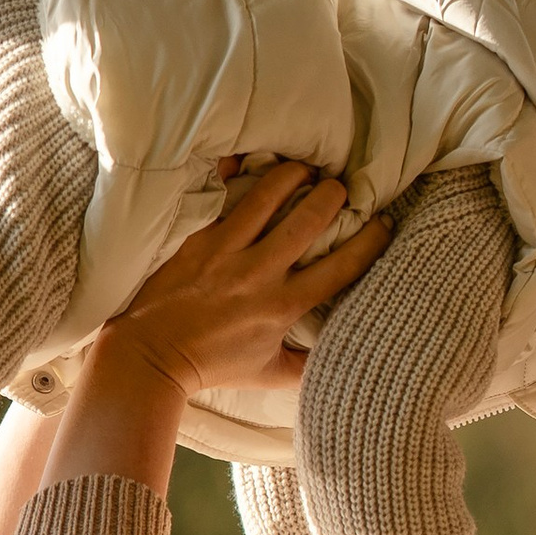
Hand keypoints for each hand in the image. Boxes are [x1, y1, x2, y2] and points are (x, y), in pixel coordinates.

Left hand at [104, 161, 389, 401]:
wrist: (151, 355)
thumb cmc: (212, 365)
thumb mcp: (269, 374)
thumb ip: (309, 366)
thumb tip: (341, 360)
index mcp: (284, 306)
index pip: (343, 267)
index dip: (371, 240)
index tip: (383, 224)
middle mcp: (260, 273)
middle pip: (311, 217)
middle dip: (334, 194)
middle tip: (339, 187)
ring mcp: (227, 250)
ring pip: (270, 194)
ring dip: (295, 173)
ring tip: (305, 169)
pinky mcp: (199, 237)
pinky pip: (225, 194)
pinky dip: (241, 172)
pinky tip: (253, 160)